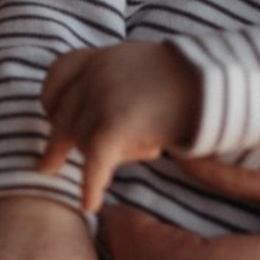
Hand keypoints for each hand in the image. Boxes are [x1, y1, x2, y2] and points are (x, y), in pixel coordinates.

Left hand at [40, 40, 200, 210]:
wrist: (212, 85)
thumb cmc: (188, 80)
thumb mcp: (143, 66)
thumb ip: (118, 79)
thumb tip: (102, 107)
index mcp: (103, 56)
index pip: (60, 72)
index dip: (52, 98)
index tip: (52, 116)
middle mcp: (96, 74)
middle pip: (65, 113)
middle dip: (58, 142)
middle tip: (48, 165)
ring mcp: (102, 99)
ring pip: (80, 139)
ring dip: (90, 162)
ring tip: (96, 186)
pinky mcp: (113, 126)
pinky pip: (94, 162)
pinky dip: (91, 185)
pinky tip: (89, 203)